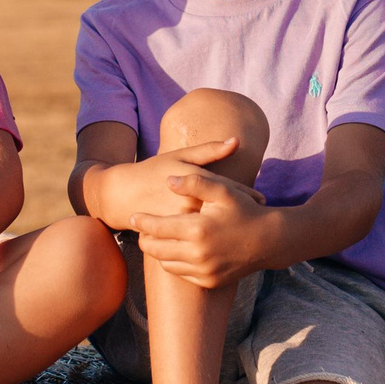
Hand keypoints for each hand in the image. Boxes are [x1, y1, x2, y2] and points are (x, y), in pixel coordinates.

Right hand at [93, 138, 255, 226]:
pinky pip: (196, 241)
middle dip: (243, 215)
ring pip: (212, 230)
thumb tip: (236, 141)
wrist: (122, 195)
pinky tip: (221, 243)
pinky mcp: (173, 238)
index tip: (262, 200)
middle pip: (224, 212)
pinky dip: (209, 241)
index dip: (248, 195)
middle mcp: (189, 205)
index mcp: (194, 182)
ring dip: (230, 231)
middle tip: (260, 217)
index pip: (229, 190)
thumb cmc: (153, 170)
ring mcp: (180, 224)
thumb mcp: (181, 156)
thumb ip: (209, 150)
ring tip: (246, 233)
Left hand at [131, 159, 273, 288]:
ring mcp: (203, 270)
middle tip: (141, 230)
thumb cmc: (245, 210)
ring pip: (166, 263)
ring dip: (159, 252)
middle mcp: (198, 254)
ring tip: (157, 239)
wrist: (270, 241)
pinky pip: (182, 274)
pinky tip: (176, 251)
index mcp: (197, 229)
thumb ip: (195, 182)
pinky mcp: (209, 281)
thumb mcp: (223, 191)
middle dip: (144, 239)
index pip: (156, 228)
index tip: (133, 217)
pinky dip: (175, 263)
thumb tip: (168, 180)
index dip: (141, 222)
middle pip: (155, 249)